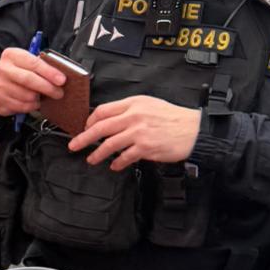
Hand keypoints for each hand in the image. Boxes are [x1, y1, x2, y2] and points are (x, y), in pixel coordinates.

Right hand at [0, 46, 65, 116]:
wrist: (1, 82)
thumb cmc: (20, 71)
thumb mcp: (28, 62)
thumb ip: (41, 65)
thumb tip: (60, 77)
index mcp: (11, 55)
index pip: (33, 63)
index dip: (49, 72)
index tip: (62, 80)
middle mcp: (2, 70)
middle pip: (28, 79)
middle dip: (47, 87)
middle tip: (59, 92)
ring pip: (26, 96)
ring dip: (39, 98)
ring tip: (42, 96)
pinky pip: (22, 106)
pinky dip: (32, 106)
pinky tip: (34, 102)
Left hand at [68, 95, 200, 170]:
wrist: (195, 130)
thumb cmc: (174, 118)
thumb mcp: (150, 105)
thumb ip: (130, 110)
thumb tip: (110, 120)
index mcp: (134, 103)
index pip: (103, 110)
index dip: (90, 121)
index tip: (85, 128)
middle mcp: (134, 116)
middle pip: (100, 127)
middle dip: (83, 138)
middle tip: (74, 145)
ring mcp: (139, 132)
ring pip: (109, 144)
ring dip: (97, 153)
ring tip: (91, 159)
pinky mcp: (145, 147)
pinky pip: (125, 157)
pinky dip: (117, 163)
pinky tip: (114, 166)